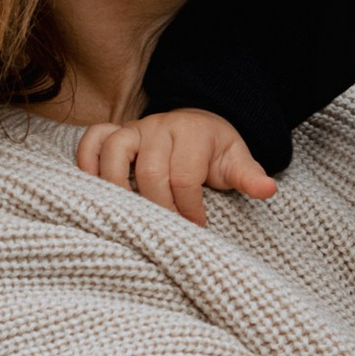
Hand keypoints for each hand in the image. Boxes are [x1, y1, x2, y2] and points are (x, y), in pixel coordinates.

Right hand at [74, 109, 275, 226]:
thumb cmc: (214, 152)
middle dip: (159, 206)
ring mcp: (135, 129)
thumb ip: (249, 176)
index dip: (189, 208)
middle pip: (150, 170)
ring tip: (125, 216)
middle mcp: (160, 127)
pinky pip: (92, 139)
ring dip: (116, 186)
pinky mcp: (115, 133)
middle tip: (167, 230)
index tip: (197, 226)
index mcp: (194, 133)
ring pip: (115, 150)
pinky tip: (92, 188)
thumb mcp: (236, 161)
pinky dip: (86, 160)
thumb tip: (268, 189)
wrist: (198, 124)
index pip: (185, 176)